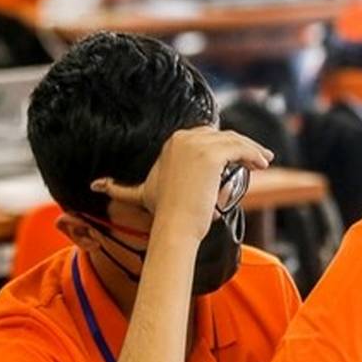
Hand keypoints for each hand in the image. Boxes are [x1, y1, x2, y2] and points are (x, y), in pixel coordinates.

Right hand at [92, 127, 272, 243]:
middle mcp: (184, 138)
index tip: (238, 156)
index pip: (207, 136)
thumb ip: (118, 187)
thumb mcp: (140, 194)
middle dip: (241, 145)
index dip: (225, 144)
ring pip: (235, 141)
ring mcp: (198, 145)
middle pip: (222, 136)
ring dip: (252, 148)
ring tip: (265, 160)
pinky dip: (253, 153)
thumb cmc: (162, 212)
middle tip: (257, 157)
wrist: (174, 224)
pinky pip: (239, 149)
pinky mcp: (212, 155)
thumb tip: (96, 185)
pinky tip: (262, 162)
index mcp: (173, 142)